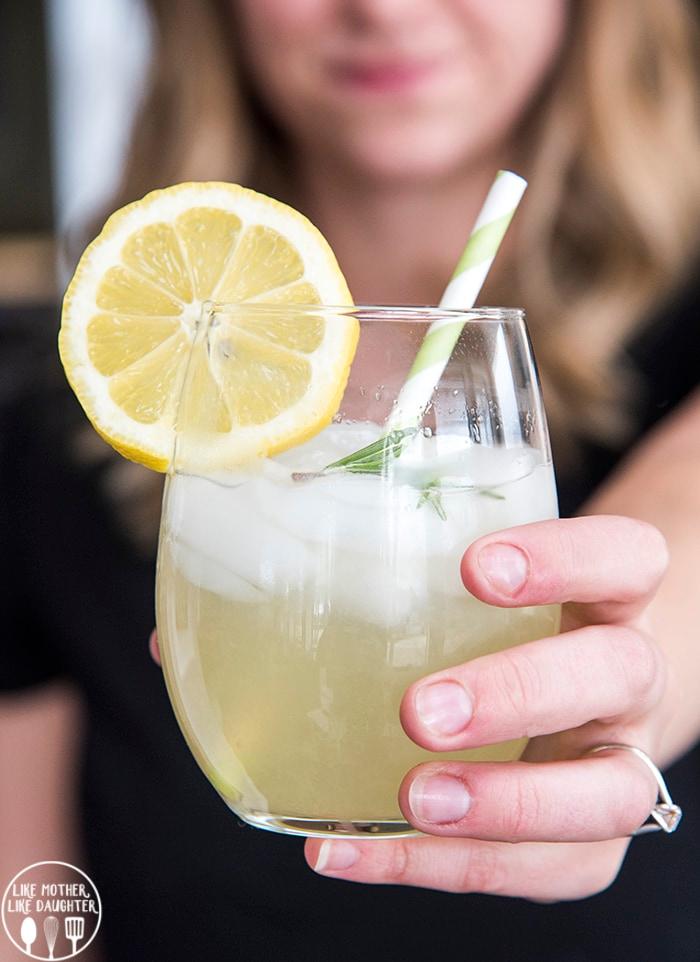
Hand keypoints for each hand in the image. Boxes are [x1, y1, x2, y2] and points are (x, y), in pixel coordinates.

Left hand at [304, 515, 671, 900]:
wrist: (567, 709)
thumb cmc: (500, 631)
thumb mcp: (473, 587)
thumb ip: (402, 572)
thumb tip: (257, 561)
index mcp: (608, 597)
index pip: (626, 558)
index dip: (567, 558)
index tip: (474, 567)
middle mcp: (627, 678)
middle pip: (619, 674)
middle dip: (520, 693)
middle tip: (423, 712)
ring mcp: (617, 765)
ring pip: (608, 795)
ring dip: (505, 805)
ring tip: (414, 800)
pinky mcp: (588, 845)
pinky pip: (538, 871)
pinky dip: (438, 868)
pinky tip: (346, 851)